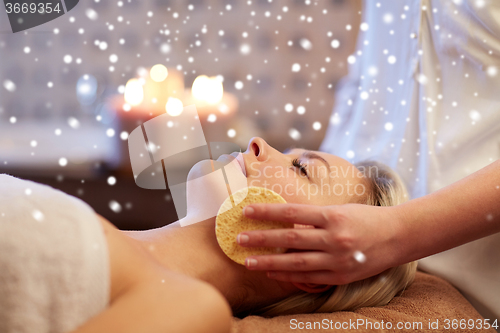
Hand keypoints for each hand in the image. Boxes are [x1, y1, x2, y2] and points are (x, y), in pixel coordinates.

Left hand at [237, 203, 404, 284]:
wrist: (398, 236)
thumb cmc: (366, 218)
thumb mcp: (340, 210)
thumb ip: (314, 218)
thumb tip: (285, 223)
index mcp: (332, 216)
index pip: (291, 212)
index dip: (267, 212)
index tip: (247, 211)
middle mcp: (333, 237)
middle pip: (289, 238)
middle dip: (261, 239)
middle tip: (239, 238)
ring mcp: (337, 259)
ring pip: (295, 262)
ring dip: (269, 262)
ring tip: (248, 261)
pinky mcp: (341, 275)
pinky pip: (309, 277)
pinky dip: (288, 276)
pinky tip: (272, 273)